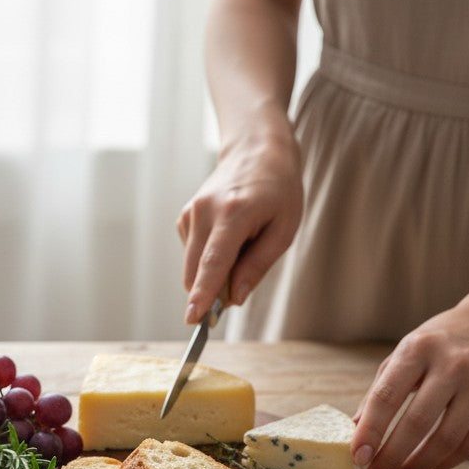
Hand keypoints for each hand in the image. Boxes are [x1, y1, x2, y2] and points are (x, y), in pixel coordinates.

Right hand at [178, 123, 302, 323]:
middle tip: (238, 288)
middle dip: (212, 291)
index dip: (204, 294)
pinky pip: (193, 255)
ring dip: (213, 273)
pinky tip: (227, 237)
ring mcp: (190, 213)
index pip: (214, 262)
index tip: (192, 318)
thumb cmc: (278, 190)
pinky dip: (208, 259)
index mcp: (234, 214)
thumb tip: (233, 298)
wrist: (256, 151)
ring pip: (193, 267)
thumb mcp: (284, 230)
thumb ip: (257, 266)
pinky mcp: (184, 217)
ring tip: (241, 245)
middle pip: (197, 271)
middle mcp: (205, 212)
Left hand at [352, 307, 468, 468]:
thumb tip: (354, 432)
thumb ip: (379, 392)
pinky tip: (428, 466)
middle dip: (391, 457)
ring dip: (419, 465)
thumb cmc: (439, 343)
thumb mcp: (403, 354)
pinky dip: (445, 462)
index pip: (387, 397)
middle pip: (417, 423)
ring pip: (447, 440)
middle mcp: (452, 365)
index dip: (370, 431)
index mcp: (418, 349)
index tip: (357, 457)